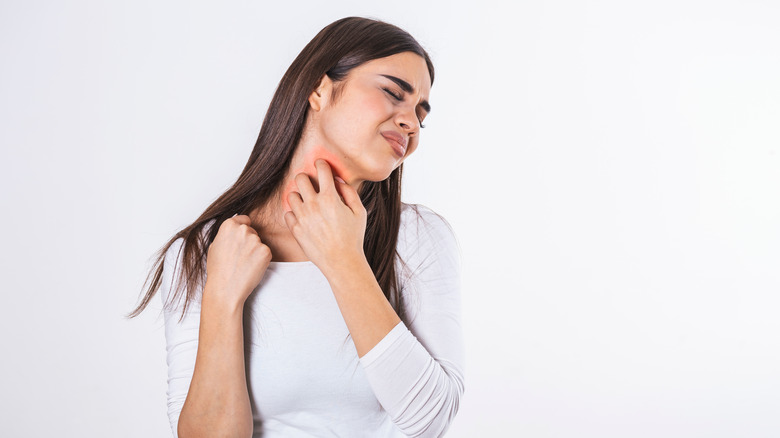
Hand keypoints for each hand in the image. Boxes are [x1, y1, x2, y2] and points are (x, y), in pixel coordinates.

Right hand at [205, 215, 271, 306]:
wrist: (226, 289)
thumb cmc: (218, 270)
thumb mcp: (215, 246)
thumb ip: (226, 234)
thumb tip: (234, 229)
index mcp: (228, 225)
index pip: (244, 219)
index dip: (243, 228)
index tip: (242, 238)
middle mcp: (243, 229)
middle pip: (252, 231)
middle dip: (249, 241)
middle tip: (240, 257)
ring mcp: (256, 240)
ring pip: (259, 243)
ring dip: (255, 251)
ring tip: (244, 264)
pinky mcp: (266, 251)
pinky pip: (266, 252)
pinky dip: (261, 260)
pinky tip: (251, 268)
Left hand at [284, 159, 367, 275]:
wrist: (341, 262)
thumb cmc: (353, 238)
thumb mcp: (359, 212)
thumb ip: (349, 192)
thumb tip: (337, 180)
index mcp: (330, 198)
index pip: (321, 169)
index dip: (321, 163)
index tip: (321, 165)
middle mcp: (313, 205)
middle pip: (300, 178)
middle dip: (306, 177)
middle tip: (311, 184)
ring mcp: (302, 217)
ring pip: (291, 195)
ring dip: (299, 195)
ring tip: (307, 202)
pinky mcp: (295, 229)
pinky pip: (288, 213)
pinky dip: (294, 213)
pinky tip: (304, 217)